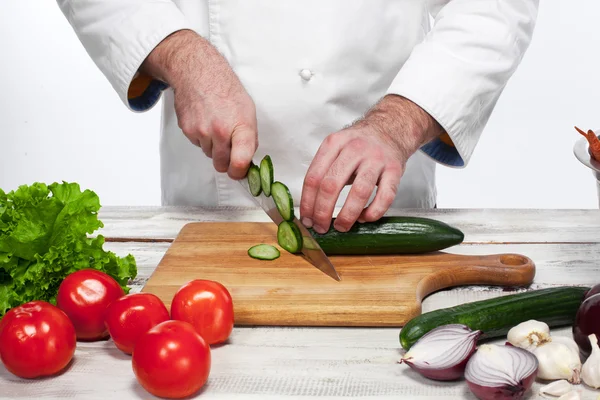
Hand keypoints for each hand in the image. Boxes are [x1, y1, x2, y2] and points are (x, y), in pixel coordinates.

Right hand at [140, 29, 256, 179]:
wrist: (199, 73)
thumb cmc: (225, 89)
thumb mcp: (248, 111)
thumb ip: (249, 137)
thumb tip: (247, 158)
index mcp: (240, 127)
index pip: (240, 162)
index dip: (240, 173)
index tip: (240, 173)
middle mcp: (220, 131)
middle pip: (222, 165)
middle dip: (226, 162)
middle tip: (229, 149)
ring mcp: (202, 132)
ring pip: (209, 155)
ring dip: (213, 147)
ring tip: (216, 125)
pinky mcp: (187, 130)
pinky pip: (197, 144)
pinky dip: (202, 138)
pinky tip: (205, 121)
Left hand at [300, 95, 443, 232]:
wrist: (390, 129)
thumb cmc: (358, 146)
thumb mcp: (336, 148)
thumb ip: (323, 172)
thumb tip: (311, 209)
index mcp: (334, 143)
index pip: (313, 177)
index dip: (307, 203)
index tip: (307, 220)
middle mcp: (354, 149)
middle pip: (331, 185)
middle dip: (322, 212)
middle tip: (321, 227)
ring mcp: (376, 159)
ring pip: (359, 192)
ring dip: (347, 215)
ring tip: (341, 227)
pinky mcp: (395, 169)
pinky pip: (385, 196)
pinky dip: (373, 212)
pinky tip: (364, 218)